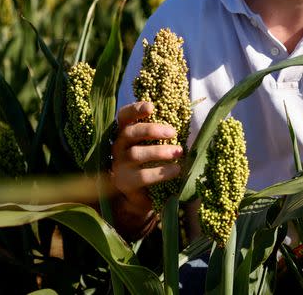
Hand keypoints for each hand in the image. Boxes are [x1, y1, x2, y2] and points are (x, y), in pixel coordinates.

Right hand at [110, 101, 183, 215]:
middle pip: (129, 132)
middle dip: (151, 130)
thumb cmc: (151, 162)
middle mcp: (118, 146)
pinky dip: (161, 171)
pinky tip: (176, 169)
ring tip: (179, 151)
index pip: (124, 116)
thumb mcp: (154, 144)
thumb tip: (183, 120)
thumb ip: (162, 132)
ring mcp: (120, 165)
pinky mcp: (126, 183)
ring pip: (136, 154)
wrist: (141, 195)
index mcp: (125, 132)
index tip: (151, 107)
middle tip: (173, 132)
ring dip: (159, 151)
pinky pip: (143, 176)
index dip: (135, 109)